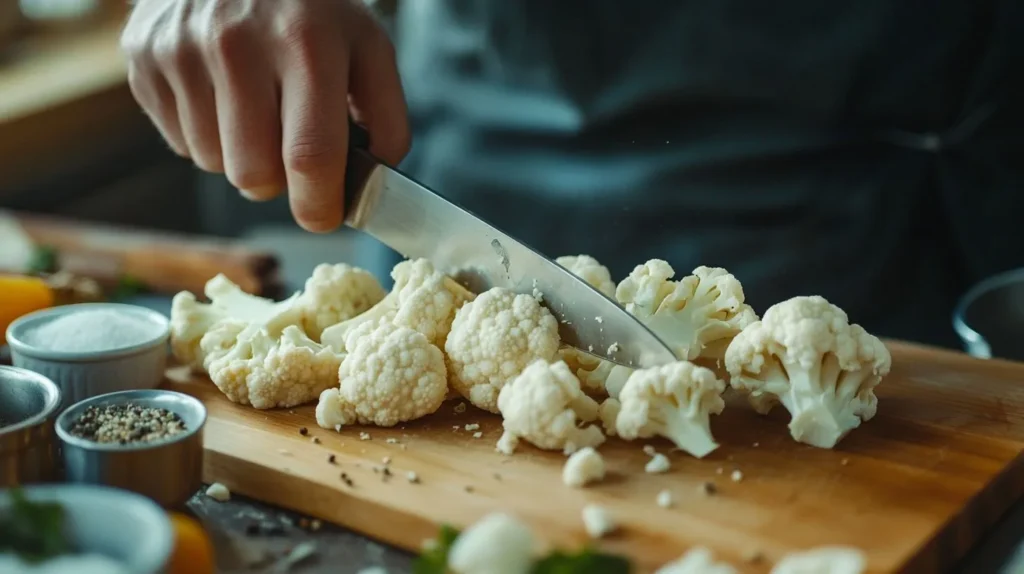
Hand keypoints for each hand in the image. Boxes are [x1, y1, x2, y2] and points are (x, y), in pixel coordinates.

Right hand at [121, 0, 410, 231]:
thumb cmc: (312, 10)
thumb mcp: (367, 46)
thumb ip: (386, 118)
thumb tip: (371, 183)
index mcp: (305, 42)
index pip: (309, 155)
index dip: (318, 205)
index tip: (322, 215)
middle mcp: (235, 43)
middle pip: (252, 174)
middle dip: (279, 182)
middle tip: (291, 151)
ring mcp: (180, 48)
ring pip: (212, 163)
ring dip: (240, 156)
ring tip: (256, 110)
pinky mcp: (143, 55)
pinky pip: (179, 141)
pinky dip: (206, 134)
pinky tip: (222, 93)